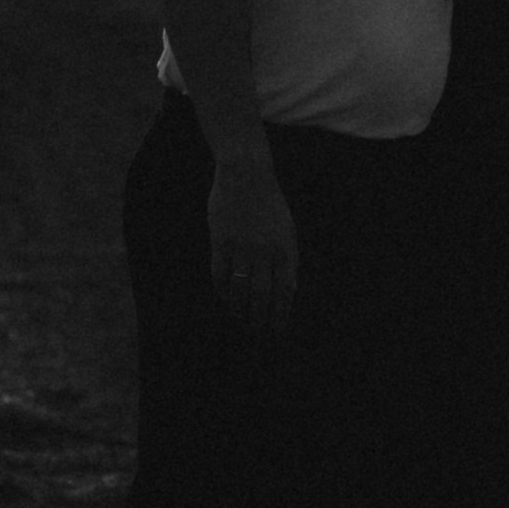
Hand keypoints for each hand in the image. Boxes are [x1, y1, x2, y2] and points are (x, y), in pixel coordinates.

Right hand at [208, 145, 297, 336]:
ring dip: (239, 310)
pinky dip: (221, 291)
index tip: (277, 331)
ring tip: (240, 319)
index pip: (285, 292)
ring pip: (239, 289)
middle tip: (257, 333)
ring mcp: (242, 246)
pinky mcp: (221, 241)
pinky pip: (219, 274)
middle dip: (260, 319)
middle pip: (262, 296)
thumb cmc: (270, 204)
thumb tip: (289, 292)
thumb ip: (289, 260)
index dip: (280, 315)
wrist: (247, 175)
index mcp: (286, 248)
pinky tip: (224, 299)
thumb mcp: (288, 229)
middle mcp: (265, 251)